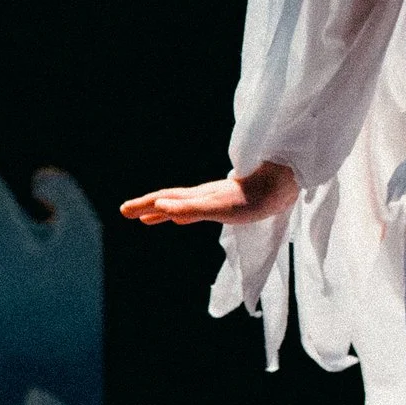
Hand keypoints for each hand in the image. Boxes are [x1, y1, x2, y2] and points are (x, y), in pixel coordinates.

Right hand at [120, 160, 299, 226]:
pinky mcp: (230, 204)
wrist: (283, 185)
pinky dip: (185, 215)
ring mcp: (216, 199)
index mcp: (198, 196)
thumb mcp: (219, 207)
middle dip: (146, 207)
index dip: (143, 206)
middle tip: (125, 213)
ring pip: (181, 205)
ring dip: (163, 212)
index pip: (163, 200)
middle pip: (168, 201)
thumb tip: (160, 207)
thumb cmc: (254, 198)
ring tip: (149, 219)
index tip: (122, 211)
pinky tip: (185, 218)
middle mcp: (203, 196)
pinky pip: (198, 210)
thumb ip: (190, 208)